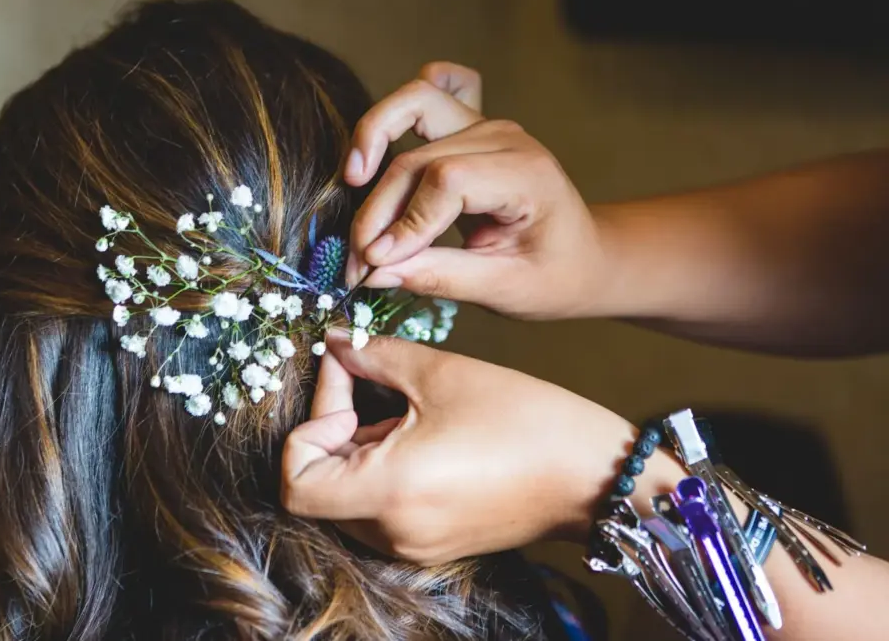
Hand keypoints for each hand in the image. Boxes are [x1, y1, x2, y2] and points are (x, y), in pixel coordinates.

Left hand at [280, 332, 685, 564]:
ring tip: (403, 408)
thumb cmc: (526, 420)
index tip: (344, 387)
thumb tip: (335, 343)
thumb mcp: (441, 373)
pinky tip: (422, 434)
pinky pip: (383, 509)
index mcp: (389, 493)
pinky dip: (384, 470)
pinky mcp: (434, 544)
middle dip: (333, 428)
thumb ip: (373, 356)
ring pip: (350, 497)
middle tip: (367, 380)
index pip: (295, 483)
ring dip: (359, 448)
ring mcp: (415, 546)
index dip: (306, 430)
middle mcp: (394, 533)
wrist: (595, 474)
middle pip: (321, 488)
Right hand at [344, 62, 613, 319]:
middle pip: (418, 158)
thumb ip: (441, 277)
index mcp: (527, 175)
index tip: (376, 265)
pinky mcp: (470, 127)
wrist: (585, 258)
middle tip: (358, 264)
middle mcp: (505, 138)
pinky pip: (433, 90)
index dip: (404, 223)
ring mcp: (487, 125)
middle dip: (378, 211)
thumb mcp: (506, 290)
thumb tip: (376, 271)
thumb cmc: (556, 276)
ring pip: (415, 106)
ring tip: (352, 180)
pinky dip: (403, 107)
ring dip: (375, 137)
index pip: (446, 182)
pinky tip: (381, 142)